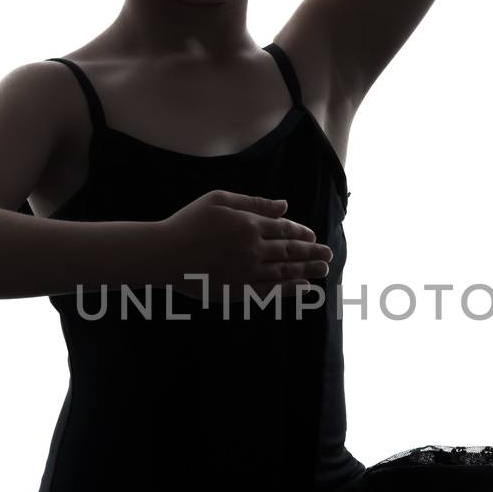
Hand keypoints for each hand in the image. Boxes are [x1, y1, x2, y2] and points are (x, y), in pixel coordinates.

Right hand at [160, 189, 332, 304]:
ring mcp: (247, 272)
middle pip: (290, 251)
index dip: (301, 232)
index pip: (284, 229)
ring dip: (307, 270)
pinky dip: (289, 291)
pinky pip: (271, 292)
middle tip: (329, 254)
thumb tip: (284, 205)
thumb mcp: (219, 200)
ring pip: (285, 272)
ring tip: (324, 270)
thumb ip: (254, 203)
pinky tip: (303, 289)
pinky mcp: (238, 291)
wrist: (163, 254)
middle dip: (312, 252)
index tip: (313, 236)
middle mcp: (253, 249)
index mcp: (249, 224)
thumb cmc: (188, 223)